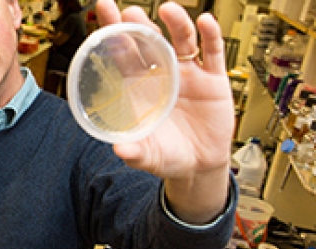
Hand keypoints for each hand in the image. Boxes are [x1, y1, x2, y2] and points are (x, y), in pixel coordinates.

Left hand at [95, 0, 233, 180]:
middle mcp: (161, 74)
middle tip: (130, 11)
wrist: (199, 166)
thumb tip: (120, 150)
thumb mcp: (148, 156)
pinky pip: (212, 52)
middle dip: (139, 24)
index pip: (122, 52)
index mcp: (138, 87)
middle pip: (149, 40)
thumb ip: (134, 152)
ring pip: (181, 40)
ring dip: (176, 24)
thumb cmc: (167, 156)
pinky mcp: (212, 79)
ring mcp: (187, 74)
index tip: (103, 8)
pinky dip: (211, 35)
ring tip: (169, 10)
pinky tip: (205, 22)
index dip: (112, 31)